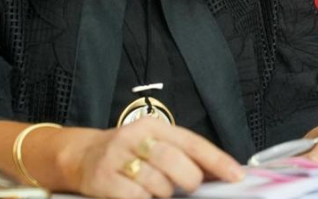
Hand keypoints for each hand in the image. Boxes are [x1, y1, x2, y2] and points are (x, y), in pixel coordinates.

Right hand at [60, 117, 243, 198]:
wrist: (81, 156)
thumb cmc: (128, 152)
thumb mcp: (155, 145)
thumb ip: (184, 155)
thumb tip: (219, 173)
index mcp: (154, 126)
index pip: (193, 142)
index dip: (217, 160)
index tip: (236, 176)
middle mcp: (135, 137)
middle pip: (175, 162)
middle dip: (188, 180)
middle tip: (187, 186)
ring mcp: (117, 158)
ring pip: (157, 183)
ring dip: (164, 193)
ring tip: (157, 189)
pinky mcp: (102, 179)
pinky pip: (136, 197)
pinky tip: (140, 194)